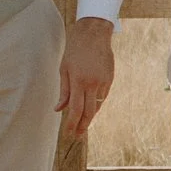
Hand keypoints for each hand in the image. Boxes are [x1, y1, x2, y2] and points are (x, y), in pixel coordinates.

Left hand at [56, 16, 115, 136]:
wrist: (94, 34)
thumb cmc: (75, 50)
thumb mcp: (64, 69)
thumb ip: (64, 91)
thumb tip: (59, 109)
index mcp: (79, 81)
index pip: (76, 109)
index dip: (72, 124)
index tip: (68, 133)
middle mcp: (93, 83)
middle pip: (89, 112)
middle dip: (83, 126)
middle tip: (77, 136)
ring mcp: (104, 81)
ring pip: (97, 105)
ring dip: (90, 116)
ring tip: (82, 125)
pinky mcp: (110, 78)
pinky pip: (102, 96)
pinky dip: (96, 103)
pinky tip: (91, 108)